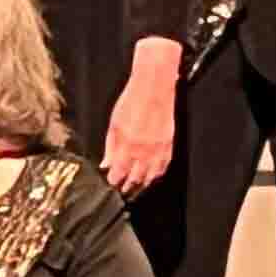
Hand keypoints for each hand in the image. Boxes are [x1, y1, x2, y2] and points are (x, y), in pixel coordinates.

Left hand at [101, 63, 178, 196]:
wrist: (154, 87)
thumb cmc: (132, 101)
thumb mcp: (113, 123)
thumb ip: (110, 146)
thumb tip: (106, 163)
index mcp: (127, 145)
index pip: (119, 172)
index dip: (115, 180)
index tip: (112, 182)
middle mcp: (143, 150)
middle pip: (136, 177)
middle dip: (128, 185)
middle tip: (124, 189)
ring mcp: (158, 148)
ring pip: (151, 174)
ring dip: (143, 182)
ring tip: (137, 185)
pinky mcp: (169, 143)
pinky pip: (165, 165)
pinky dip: (158, 172)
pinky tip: (154, 174)